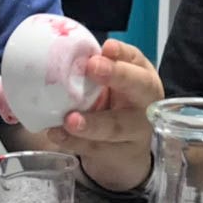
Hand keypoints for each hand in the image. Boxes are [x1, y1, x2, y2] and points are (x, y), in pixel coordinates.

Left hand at [46, 39, 159, 190]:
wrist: (126, 150)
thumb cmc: (116, 105)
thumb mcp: (113, 85)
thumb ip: (99, 69)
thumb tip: (70, 52)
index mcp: (143, 78)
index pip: (137, 60)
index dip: (123, 53)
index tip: (107, 47)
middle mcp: (146, 103)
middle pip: (139, 87)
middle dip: (118, 75)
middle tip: (92, 66)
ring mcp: (135, 132)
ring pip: (116, 126)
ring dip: (92, 123)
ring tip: (70, 119)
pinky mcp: (119, 155)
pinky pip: (96, 148)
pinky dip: (74, 142)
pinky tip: (57, 133)